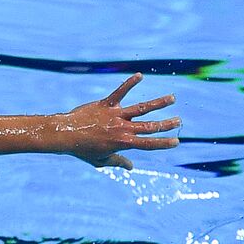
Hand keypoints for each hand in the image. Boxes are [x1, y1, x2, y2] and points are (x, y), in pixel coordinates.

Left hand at [55, 73, 179, 169]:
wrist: (64, 135)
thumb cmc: (82, 150)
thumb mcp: (101, 160)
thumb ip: (118, 161)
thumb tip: (131, 167)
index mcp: (123, 143)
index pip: (148, 144)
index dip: (163, 143)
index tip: (177, 141)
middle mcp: (122, 128)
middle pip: (150, 126)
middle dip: (166, 124)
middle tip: (179, 120)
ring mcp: (115, 115)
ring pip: (141, 108)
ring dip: (158, 103)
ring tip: (172, 98)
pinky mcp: (106, 105)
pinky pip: (120, 92)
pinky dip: (129, 83)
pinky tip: (140, 75)